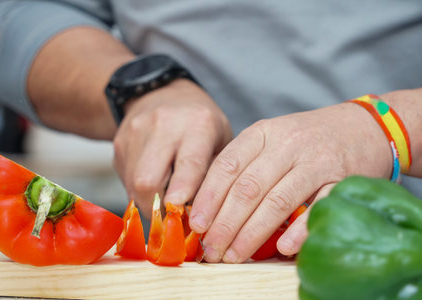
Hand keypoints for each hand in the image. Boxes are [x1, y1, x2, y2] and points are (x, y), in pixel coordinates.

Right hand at [113, 79, 231, 216]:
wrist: (161, 92)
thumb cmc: (200, 122)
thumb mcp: (220, 140)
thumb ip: (214, 174)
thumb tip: (203, 214)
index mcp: (197, 124)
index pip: (188, 164)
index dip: (182, 191)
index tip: (179, 211)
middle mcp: (163, 125)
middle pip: (148, 180)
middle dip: (158, 208)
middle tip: (173, 218)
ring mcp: (135, 133)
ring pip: (134, 185)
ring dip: (149, 202)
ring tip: (165, 199)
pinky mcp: (118, 143)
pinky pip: (126, 179)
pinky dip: (140, 190)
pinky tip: (154, 182)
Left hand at [189, 102, 392, 262]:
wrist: (362, 126)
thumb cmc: (305, 139)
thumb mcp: (270, 139)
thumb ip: (244, 165)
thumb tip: (209, 208)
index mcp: (263, 133)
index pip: (227, 165)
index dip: (208, 197)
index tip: (196, 224)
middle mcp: (287, 144)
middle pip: (248, 187)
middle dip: (225, 223)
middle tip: (211, 249)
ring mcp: (316, 161)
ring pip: (277, 200)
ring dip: (252, 232)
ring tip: (234, 255)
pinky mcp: (343, 179)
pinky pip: (318, 207)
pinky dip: (300, 229)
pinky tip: (283, 248)